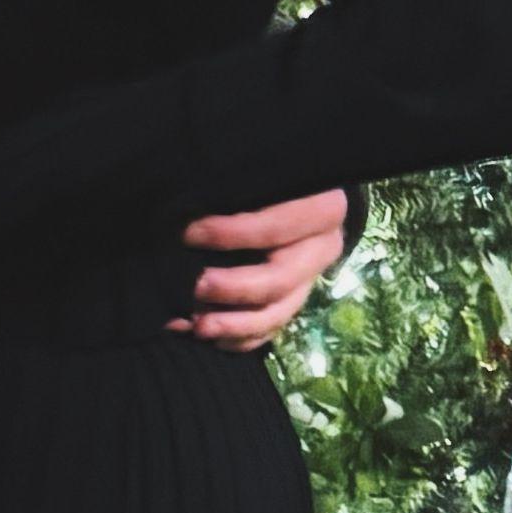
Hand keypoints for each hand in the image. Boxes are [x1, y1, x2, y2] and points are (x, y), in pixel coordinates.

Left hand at [184, 186, 347, 349]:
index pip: (279, 226)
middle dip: (235, 287)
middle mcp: (322, 248)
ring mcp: (309, 280)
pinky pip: (269, 331)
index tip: (189, 234)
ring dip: (235, 324)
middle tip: (195, 286)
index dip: (233, 233)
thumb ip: (236, 186)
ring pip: (278, 313)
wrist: (298, 195)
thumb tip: (190, 209)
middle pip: (282, 279)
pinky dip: (237, 338)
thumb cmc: (270, 176)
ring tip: (197, 326)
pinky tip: (206, 335)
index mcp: (322, 209)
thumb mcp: (261, 173)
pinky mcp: (293, 302)